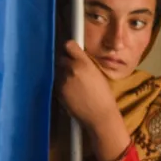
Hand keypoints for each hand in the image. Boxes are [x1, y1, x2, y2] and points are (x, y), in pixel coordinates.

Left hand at [56, 39, 133, 160]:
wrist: (99, 115)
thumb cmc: (103, 95)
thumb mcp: (96, 73)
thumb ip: (85, 64)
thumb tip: (76, 59)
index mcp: (83, 63)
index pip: (69, 46)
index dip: (70, 49)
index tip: (71, 52)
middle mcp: (71, 69)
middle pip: (61, 58)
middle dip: (65, 62)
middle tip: (72, 70)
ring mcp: (63, 80)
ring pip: (58, 71)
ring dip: (63, 74)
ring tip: (72, 83)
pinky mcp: (58, 91)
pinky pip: (57, 82)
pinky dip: (61, 84)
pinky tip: (70, 91)